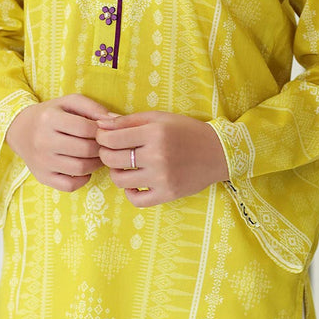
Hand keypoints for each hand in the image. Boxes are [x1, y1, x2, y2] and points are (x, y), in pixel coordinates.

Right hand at [6, 93, 112, 192]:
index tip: (105, 131)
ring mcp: (42, 162)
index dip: (102, 131)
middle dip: (101, 148)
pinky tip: (84, 169)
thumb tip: (116, 121)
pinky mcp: (42, 177)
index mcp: (49, 119)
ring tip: (97, 156)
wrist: (20, 130)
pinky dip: (83, 179)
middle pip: (85, 150)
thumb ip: (93, 108)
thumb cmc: (51, 114)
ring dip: (96, 164)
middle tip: (105, 145)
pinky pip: (70, 185)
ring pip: (80, 169)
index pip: (86, 128)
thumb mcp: (69, 102)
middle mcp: (43, 141)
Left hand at [94, 111, 228, 207]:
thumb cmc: (185, 131)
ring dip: (116, 171)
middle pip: (112, 158)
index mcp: (154, 133)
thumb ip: (128, 120)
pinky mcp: (167, 194)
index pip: (111, 138)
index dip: (102, 137)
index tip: (105, 137)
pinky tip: (134, 182)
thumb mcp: (159, 118)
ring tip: (124, 165)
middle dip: (106, 153)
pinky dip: (129, 192)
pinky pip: (135, 200)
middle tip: (112, 150)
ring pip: (120, 179)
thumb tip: (100, 124)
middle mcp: (157, 156)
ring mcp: (162, 177)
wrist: (217, 152)